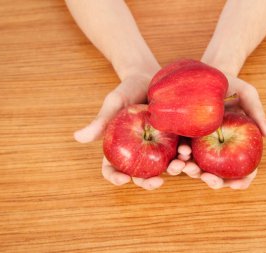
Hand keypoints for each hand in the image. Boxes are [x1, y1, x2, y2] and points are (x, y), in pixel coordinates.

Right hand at [74, 73, 186, 189]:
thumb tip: (78, 137)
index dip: (115, 177)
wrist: (150, 77)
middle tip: (156, 182)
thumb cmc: (127, 90)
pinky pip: (179, 152)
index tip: (123, 179)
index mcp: (119, 148)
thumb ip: (100, 121)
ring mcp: (157, 148)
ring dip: (171, 171)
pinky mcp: (174, 140)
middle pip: (140, 175)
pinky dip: (184, 156)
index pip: (112, 169)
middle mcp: (138, 152)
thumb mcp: (114, 103)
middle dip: (148, 182)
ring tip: (179, 166)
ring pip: (163, 167)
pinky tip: (188, 153)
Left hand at [180, 75, 265, 188]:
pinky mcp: (186, 137)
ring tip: (189, 168)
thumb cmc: (232, 85)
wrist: (209, 74)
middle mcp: (220, 149)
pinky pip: (183, 153)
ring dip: (193, 172)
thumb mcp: (248, 96)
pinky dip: (181, 158)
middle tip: (208, 178)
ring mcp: (202, 145)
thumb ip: (258, 114)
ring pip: (199, 168)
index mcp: (238, 144)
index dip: (243, 180)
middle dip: (214, 181)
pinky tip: (180, 155)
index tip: (237, 184)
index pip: (245, 169)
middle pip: (220, 174)